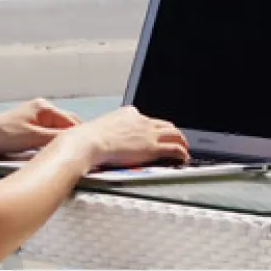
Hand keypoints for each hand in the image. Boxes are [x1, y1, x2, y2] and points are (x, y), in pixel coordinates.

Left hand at [0, 99, 80, 157]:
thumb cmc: (3, 135)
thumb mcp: (33, 138)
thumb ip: (56, 138)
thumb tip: (78, 142)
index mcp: (45, 107)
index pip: (72, 121)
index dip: (80, 136)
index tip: (88, 150)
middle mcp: (42, 108)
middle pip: (66, 124)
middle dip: (73, 138)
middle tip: (80, 155)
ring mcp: (35, 117)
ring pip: (57, 131)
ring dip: (62, 142)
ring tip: (67, 155)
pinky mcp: (28, 126)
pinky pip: (48, 134)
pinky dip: (52, 143)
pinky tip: (53, 153)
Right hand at [61, 106, 188, 168]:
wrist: (87, 143)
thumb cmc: (85, 139)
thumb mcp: (97, 129)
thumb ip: (105, 133)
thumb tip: (95, 139)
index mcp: (128, 113)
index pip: (146, 119)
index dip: (153, 128)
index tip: (154, 133)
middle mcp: (141, 120)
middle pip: (164, 124)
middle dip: (171, 132)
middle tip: (176, 140)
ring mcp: (148, 133)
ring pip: (174, 134)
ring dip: (182, 141)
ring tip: (185, 148)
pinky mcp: (152, 147)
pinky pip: (174, 148)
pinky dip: (182, 153)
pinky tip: (183, 157)